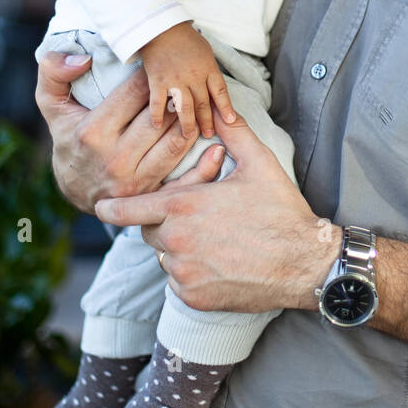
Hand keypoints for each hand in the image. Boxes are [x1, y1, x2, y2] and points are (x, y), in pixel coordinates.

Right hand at [34, 50, 220, 213]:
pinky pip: (186, 180)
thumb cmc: (69, 138)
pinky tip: (218, 144)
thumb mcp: (52, 104)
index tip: (163, 66)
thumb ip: (54, 72)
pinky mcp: (152, 197)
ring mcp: (136, 181)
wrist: (74, 190)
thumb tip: (82, 58)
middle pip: (161, 117)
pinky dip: (206, 164)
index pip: (136, 93)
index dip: (153, 74)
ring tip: (199, 104)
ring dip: (193, 120)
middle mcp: (115, 159)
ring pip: (177, 142)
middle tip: (188, 81)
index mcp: (93, 132)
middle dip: (177, 94)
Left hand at [95, 106, 338, 312]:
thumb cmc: (281, 212)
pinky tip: (220, 263)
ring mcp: (183, 272)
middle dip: (164, 223)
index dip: (113, 207)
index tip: (103, 207)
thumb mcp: (259, 164)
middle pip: (148, 231)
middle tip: (196, 218)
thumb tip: (220, 110)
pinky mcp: (193, 297)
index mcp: (183, 206)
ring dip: (179, 249)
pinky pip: (178, 282)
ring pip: (165, 257)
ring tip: (214, 240)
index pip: (127, 209)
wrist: (304, 263)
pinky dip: (192, 273)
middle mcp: (175, 241)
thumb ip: (233, 133)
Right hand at [139, 21, 236, 136]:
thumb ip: (210, 69)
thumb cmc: (184, 38)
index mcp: (208, 67)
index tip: (231, 121)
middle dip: (207, 121)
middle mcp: (194, 76)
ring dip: (187, 124)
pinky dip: (157, 115)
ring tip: (188, 136)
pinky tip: (157, 126)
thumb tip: (215, 87)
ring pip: (185, 107)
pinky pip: (158, 102)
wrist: (160, 27)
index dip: (226, 107)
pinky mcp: (157, 80)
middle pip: (203, 104)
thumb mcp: (205, 51)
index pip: (220, 91)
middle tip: (209, 134)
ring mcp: (175, 79)